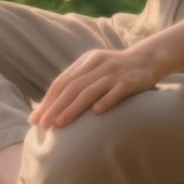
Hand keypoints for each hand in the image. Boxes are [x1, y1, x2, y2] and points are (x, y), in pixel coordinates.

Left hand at [29, 42, 161, 128]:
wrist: (147, 59)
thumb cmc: (115, 71)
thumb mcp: (94, 70)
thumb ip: (77, 83)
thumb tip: (52, 107)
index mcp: (86, 61)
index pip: (61, 82)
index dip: (48, 100)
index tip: (35, 119)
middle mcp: (97, 65)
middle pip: (71, 87)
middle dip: (55, 107)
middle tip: (43, 125)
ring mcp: (114, 73)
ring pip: (90, 91)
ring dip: (73, 108)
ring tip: (60, 123)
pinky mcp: (130, 81)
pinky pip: (116, 92)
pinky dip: (106, 101)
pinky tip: (96, 113)